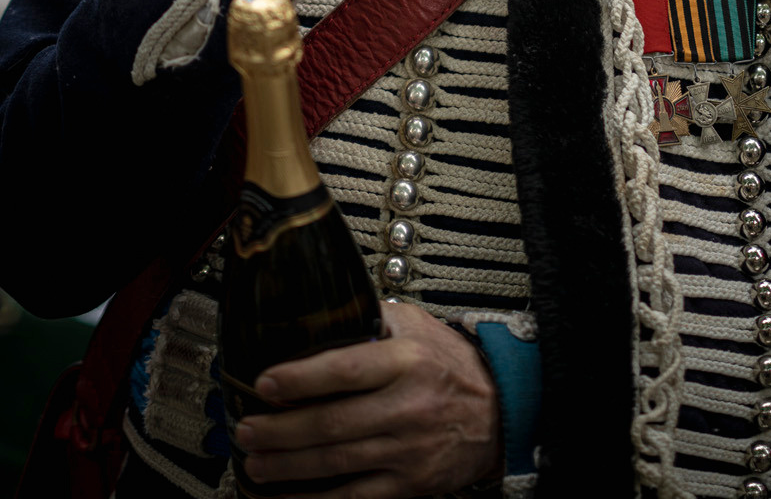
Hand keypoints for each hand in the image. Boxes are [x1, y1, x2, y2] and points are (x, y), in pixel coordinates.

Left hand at [235, 301, 502, 496]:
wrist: (502, 412)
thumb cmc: (452, 364)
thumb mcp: (419, 326)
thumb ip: (373, 318)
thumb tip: (321, 312)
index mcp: (407, 361)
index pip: (347, 369)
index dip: (301, 378)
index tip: (265, 382)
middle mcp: (408, 406)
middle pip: (333, 423)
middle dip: (281, 430)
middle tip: (246, 430)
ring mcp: (408, 451)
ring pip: (337, 463)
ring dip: (288, 466)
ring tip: (255, 462)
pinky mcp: (409, 486)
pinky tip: (288, 498)